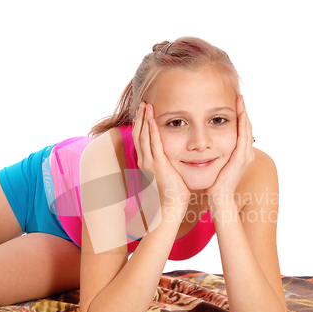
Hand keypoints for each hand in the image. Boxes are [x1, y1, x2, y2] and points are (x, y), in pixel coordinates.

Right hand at [132, 102, 190, 221]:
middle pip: (139, 135)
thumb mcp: (168, 175)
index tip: (143, 114)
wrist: (171, 208)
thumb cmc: (173, 194)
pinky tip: (152, 120)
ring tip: (146, 105)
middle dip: (141, 118)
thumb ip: (167, 165)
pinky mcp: (158, 165)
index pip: (142, 140)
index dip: (141, 126)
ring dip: (145, 120)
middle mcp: (144, 162)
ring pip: (144, 136)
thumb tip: (172, 160)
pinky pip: (154, 144)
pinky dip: (152, 131)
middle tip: (143, 104)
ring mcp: (150, 163)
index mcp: (147, 164)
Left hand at [205, 95, 254, 206]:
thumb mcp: (217, 165)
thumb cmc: (215, 184)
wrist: (219, 198)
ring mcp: (245, 156)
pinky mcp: (241, 159)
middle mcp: (246, 153)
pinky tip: (241, 113)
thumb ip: (215, 154)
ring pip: (247, 129)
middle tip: (239, 96)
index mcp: (240, 154)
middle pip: (246, 127)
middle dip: (243, 111)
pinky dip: (243, 125)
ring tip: (240, 100)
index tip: (234, 103)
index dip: (239, 116)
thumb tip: (206, 146)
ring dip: (244, 113)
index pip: (241, 131)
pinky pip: (243, 137)